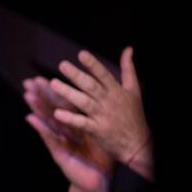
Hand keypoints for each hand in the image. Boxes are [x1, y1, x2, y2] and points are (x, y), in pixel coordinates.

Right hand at [22, 76, 113, 191]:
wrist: (99, 182)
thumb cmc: (102, 159)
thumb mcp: (98, 136)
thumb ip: (91, 122)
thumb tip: (90, 102)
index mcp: (77, 125)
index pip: (63, 105)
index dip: (52, 92)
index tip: (41, 78)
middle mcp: (66, 131)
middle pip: (51, 110)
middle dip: (40, 96)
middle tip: (29, 82)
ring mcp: (60, 142)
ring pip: (48, 121)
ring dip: (37, 108)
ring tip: (26, 95)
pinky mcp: (59, 153)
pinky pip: (50, 138)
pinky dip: (41, 128)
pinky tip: (30, 118)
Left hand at [47, 47, 151, 176]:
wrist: (138, 143)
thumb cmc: (133, 114)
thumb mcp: (134, 90)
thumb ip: (128, 69)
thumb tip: (128, 49)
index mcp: (117, 91)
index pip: (104, 75)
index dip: (93, 64)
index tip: (81, 54)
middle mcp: (110, 101)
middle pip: (91, 86)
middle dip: (77, 75)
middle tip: (62, 65)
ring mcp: (103, 116)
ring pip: (84, 102)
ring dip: (69, 93)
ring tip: (53, 83)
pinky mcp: (98, 130)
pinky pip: (82, 123)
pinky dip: (71, 118)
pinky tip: (57, 113)